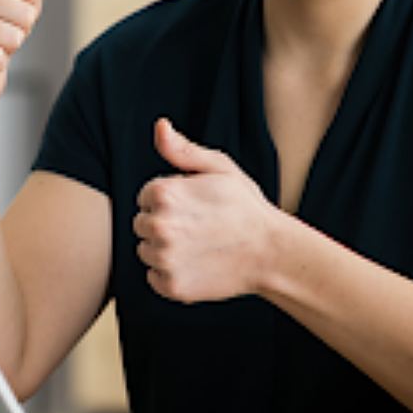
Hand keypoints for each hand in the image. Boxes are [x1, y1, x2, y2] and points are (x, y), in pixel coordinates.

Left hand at [134, 118, 280, 301]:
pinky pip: (155, 278)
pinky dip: (170, 274)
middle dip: (164, 223)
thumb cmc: (246, 207)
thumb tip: (159, 127)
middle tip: (198, 227)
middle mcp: (159, 227)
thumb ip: (182, 150)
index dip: (170, 200)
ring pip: (147, 252)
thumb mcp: (219, 168)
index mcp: (164, 194)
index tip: (194, 206)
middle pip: (141, 225)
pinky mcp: (171, 286)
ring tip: (199, 246)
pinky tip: (197, 265)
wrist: (271, 252)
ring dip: (165, 250)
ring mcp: (164, 259)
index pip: (145, 197)